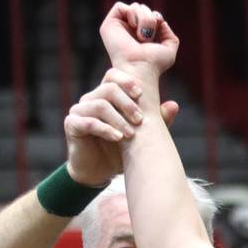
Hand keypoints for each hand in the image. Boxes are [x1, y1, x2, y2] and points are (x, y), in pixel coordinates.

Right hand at [64, 68, 178, 185]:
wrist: (102, 171)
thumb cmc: (123, 150)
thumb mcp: (143, 134)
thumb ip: (158, 120)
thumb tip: (174, 105)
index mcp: (107, 96)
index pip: (113, 76)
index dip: (126, 81)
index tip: (140, 94)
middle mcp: (92, 99)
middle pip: (108, 88)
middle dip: (127, 103)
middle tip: (140, 120)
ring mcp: (80, 111)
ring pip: (100, 105)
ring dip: (119, 119)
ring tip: (130, 134)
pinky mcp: (72, 125)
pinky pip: (88, 122)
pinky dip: (105, 129)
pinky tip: (117, 137)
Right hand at [99, 1, 178, 79]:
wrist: (141, 68)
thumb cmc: (154, 63)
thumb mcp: (169, 49)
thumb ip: (169, 34)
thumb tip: (160, 20)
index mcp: (141, 33)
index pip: (150, 14)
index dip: (157, 17)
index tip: (160, 25)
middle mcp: (129, 29)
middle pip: (143, 8)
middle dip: (151, 19)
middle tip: (149, 37)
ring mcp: (119, 26)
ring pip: (135, 6)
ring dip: (144, 19)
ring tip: (142, 37)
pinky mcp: (109, 24)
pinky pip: (120, 6)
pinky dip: (131, 14)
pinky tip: (133, 27)